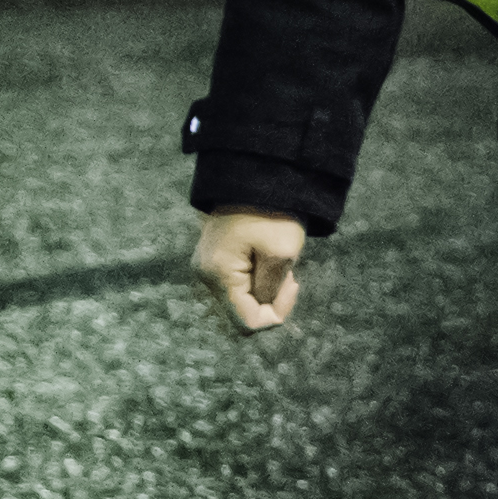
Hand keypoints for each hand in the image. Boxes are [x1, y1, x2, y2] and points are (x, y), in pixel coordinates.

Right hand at [190, 210, 310, 334]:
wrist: (256, 176)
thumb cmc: (272, 212)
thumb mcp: (282, 252)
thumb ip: (270, 289)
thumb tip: (263, 305)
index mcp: (218, 274)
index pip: (247, 322)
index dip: (275, 314)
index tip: (292, 284)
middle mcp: (205, 274)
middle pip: (241, 311)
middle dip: (270, 299)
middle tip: (287, 273)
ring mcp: (206, 266)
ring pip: (240, 298)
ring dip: (264, 288)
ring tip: (277, 262)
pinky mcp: (214, 258)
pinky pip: (237, 283)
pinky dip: (256, 278)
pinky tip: (267, 258)